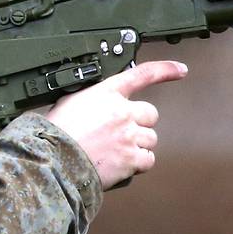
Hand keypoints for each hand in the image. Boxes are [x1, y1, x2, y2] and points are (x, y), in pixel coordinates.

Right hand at [45, 60, 187, 189]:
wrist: (53, 158)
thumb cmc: (55, 133)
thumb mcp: (70, 102)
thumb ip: (92, 100)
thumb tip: (97, 106)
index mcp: (106, 93)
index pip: (142, 74)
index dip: (165, 70)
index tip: (179, 69)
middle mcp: (122, 111)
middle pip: (150, 114)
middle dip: (140, 123)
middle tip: (122, 133)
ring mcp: (129, 135)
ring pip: (150, 139)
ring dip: (137, 145)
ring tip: (115, 151)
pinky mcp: (132, 158)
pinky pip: (148, 160)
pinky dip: (137, 163)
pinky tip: (121, 164)